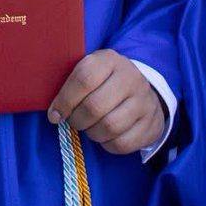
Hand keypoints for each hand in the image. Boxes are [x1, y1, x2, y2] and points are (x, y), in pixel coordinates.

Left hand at [46, 49, 164, 153]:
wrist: (142, 89)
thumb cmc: (105, 80)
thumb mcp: (91, 69)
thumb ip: (71, 82)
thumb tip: (54, 112)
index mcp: (110, 60)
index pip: (84, 79)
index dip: (65, 100)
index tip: (54, 114)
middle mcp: (131, 78)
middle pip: (95, 106)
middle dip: (77, 120)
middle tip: (73, 121)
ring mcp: (145, 101)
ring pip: (110, 127)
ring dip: (92, 133)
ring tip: (89, 128)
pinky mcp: (152, 124)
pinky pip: (123, 143)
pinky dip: (107, 144)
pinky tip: (105, 136)